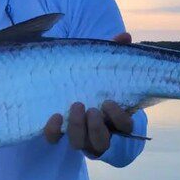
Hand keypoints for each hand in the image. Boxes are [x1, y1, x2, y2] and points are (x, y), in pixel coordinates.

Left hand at [43, 31, 133, 157]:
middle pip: (101, 141)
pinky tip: (54, 116)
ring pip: (79, 144)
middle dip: (96, 128)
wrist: (63, 84)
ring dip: (78, 127)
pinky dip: (53, 130)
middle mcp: (96, 131)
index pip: (125, 127)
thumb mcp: (100, 66)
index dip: (119, 118)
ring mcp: (77, 135)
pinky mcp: (57, 133)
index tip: (109, 102)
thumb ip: (113, 52)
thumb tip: (125, 36)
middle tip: (91, 109)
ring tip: (74, 106)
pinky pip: (54, 139)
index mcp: (112, 117)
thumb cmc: (89, 78)